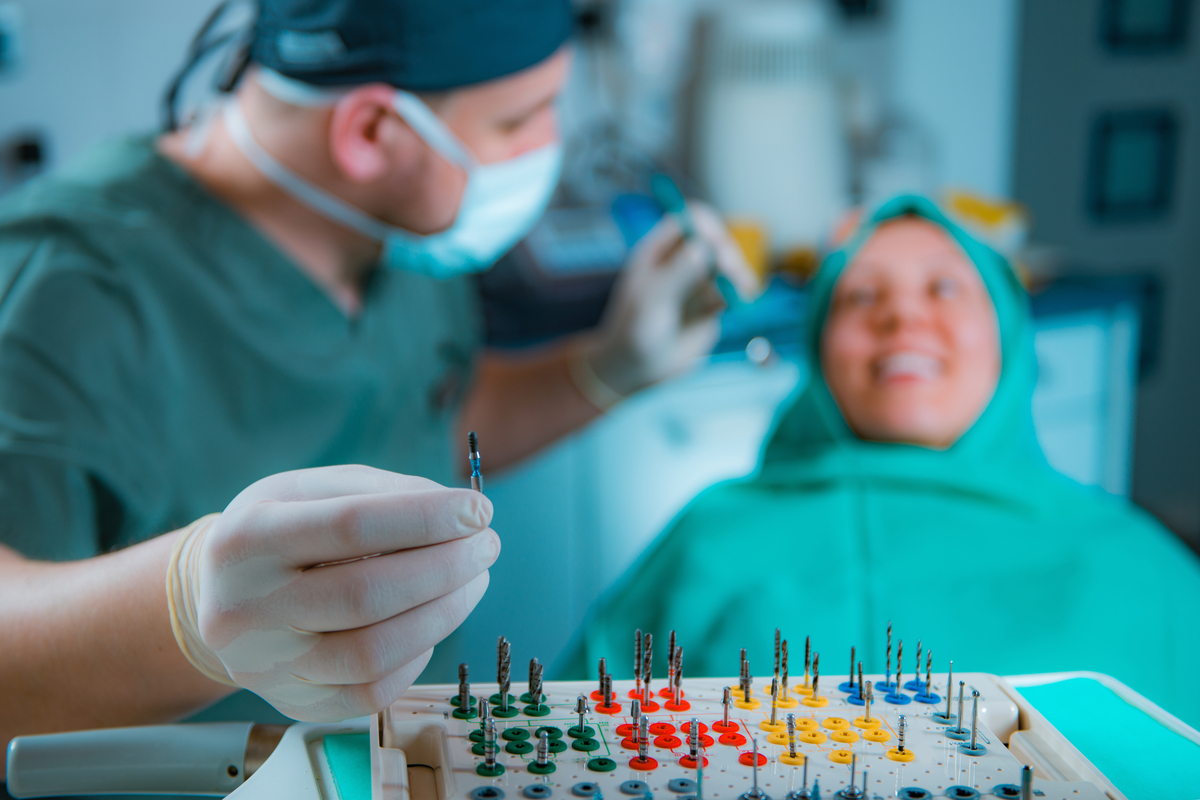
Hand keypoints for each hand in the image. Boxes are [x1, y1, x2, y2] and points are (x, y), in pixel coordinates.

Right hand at [167, 465, 497, 721]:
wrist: (220, 596)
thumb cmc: (280, 530)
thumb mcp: (311, 489)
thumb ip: (383, 492)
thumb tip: (461, 512)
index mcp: (247, 538)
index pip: (351, 526)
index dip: (426, 518)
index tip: (479, 509)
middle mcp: (245, 608)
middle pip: (366, 594)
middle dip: (445, 567)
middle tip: (486, 546)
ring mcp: (266, 666)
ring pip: (373, 653)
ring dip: (444, 613)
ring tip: (474, 579)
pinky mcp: (294, 703)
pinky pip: (373, 690)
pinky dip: (418, 652)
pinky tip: (433, 618)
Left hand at [586, 203, 758, 396]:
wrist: (638, 369)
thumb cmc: (634, 331)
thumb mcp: (650, 302)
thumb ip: (677, 274)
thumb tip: (704, 247)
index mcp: (658, 251)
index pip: (688, 220)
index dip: (704, 224)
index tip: (714, 239)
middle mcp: (680, 262)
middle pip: (714, 240)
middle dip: (725, 250)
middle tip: (727, 268)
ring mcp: (698, 283)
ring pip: (727, 265)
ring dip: (737, 270)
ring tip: (739, 285)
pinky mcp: (712, 305)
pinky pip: (734, 290)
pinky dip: (742, 291)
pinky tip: (744, 297)